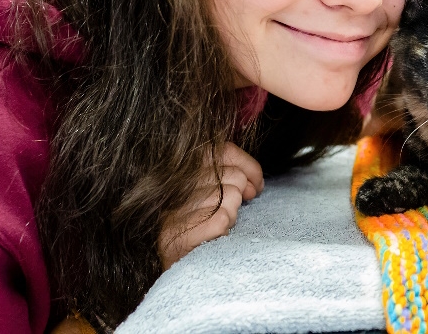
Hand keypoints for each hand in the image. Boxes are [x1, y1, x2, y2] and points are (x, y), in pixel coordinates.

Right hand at [158, 142, 262, 269]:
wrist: (183, 276)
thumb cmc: (202, 233)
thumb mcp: (211, 196)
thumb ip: (227, 176)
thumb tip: (253, 181)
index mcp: (179, 174)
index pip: (222, 150)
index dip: (248, 164)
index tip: (256, 183)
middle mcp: (172, 191)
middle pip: (232, 175)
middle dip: (243, 193)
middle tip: (237, 208)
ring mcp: (173, 215)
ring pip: (230, 195)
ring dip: (232, 212)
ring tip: (220, 224)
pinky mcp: (180, 237)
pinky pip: (222, 218)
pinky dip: (226, 228)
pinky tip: (216, 236)